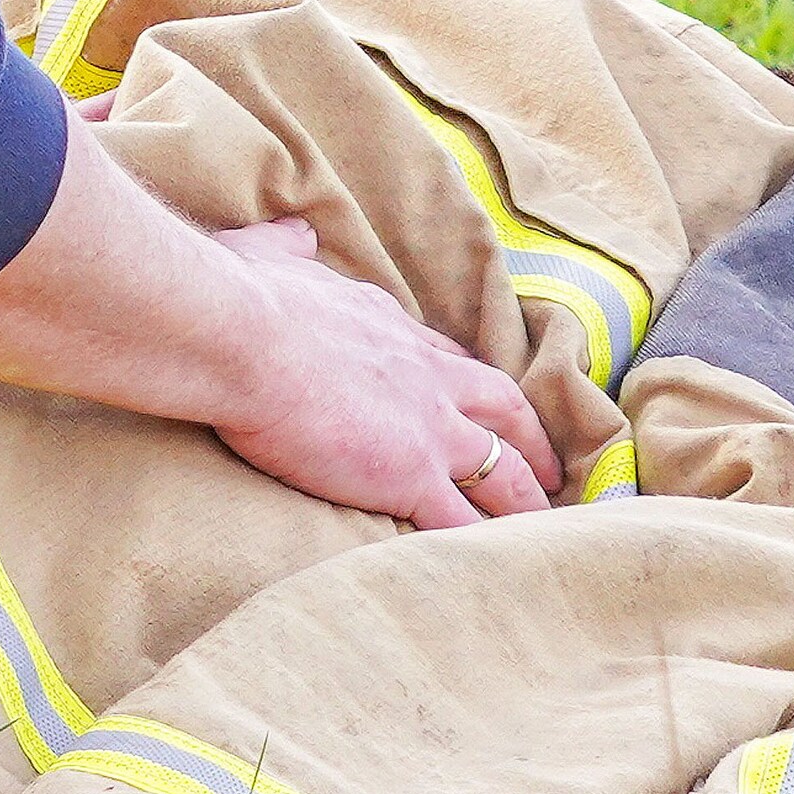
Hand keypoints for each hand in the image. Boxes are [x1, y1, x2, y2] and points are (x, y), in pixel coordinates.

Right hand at [210, 217, 561, 527]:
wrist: (243, 336)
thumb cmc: (246, 297)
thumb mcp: (272, 254)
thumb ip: (289, 246)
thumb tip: (293, 231)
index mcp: (393, 328)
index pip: (449, 358)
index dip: (470, 382)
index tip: (482, 399)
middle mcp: (426, 375)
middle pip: (501, 407)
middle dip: (530, 435)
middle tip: (551, 464)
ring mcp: (426, 427)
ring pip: (500, 468)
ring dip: (525, 497)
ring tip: (547, 521)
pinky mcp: (408, 475)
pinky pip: (459, 520)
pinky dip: (483, 543)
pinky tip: (498, 562)